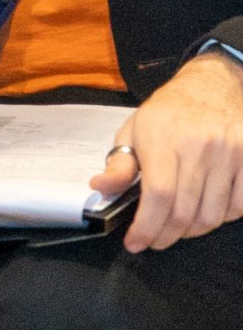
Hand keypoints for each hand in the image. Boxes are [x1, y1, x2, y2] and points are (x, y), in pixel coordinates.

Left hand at [92, 50, 242, 251]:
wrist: (210, 87)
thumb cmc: (167, 114)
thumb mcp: (132, 132)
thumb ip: (118, 165)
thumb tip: (101, 188)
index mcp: (163, 139)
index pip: (159, 196)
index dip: (147, 227)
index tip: (135, 243)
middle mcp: (199, 147)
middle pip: (186, 212)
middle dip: (166, 235)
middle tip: (155, 240)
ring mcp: (230, 153)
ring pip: (214, 214)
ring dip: (193, 230)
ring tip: (178, 227)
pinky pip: (240, 205)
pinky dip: (223, 217)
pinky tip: (206, 210)